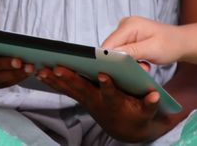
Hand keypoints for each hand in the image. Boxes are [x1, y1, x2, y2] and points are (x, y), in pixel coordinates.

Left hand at [37, 67, 160, 142]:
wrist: (126, 128)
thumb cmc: (138, 114)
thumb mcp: (148, 111)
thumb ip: (150, 103)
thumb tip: (156, 95)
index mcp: (115, 102)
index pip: (111, 94)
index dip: (107, 86)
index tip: (104, 75)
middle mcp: (99, 102)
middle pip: (83, 89)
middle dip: (70, 79)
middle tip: (58, 68)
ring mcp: (88, 100)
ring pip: (70, 89)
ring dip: (56, 81)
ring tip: (42, 70)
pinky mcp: (82, 98)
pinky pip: (65, 90)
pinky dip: (53, 82)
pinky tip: (40, 73)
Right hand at [101, 16, 184, 64]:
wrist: (181, 42)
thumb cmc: (170, 44)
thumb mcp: (151, 50)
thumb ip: (130, 52)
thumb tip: (111, 57)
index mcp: (129, 25)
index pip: (108, 45)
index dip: (108, 59)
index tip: (116, 72)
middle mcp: (125, 25)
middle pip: (111, 48)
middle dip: (121, 62)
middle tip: (140, 67)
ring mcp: (126, 31)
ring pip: (116, 52)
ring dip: (127, 62)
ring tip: (144, 65)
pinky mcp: (129, 38)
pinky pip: (122, 52)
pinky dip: (131, 60)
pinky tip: (143, 62)